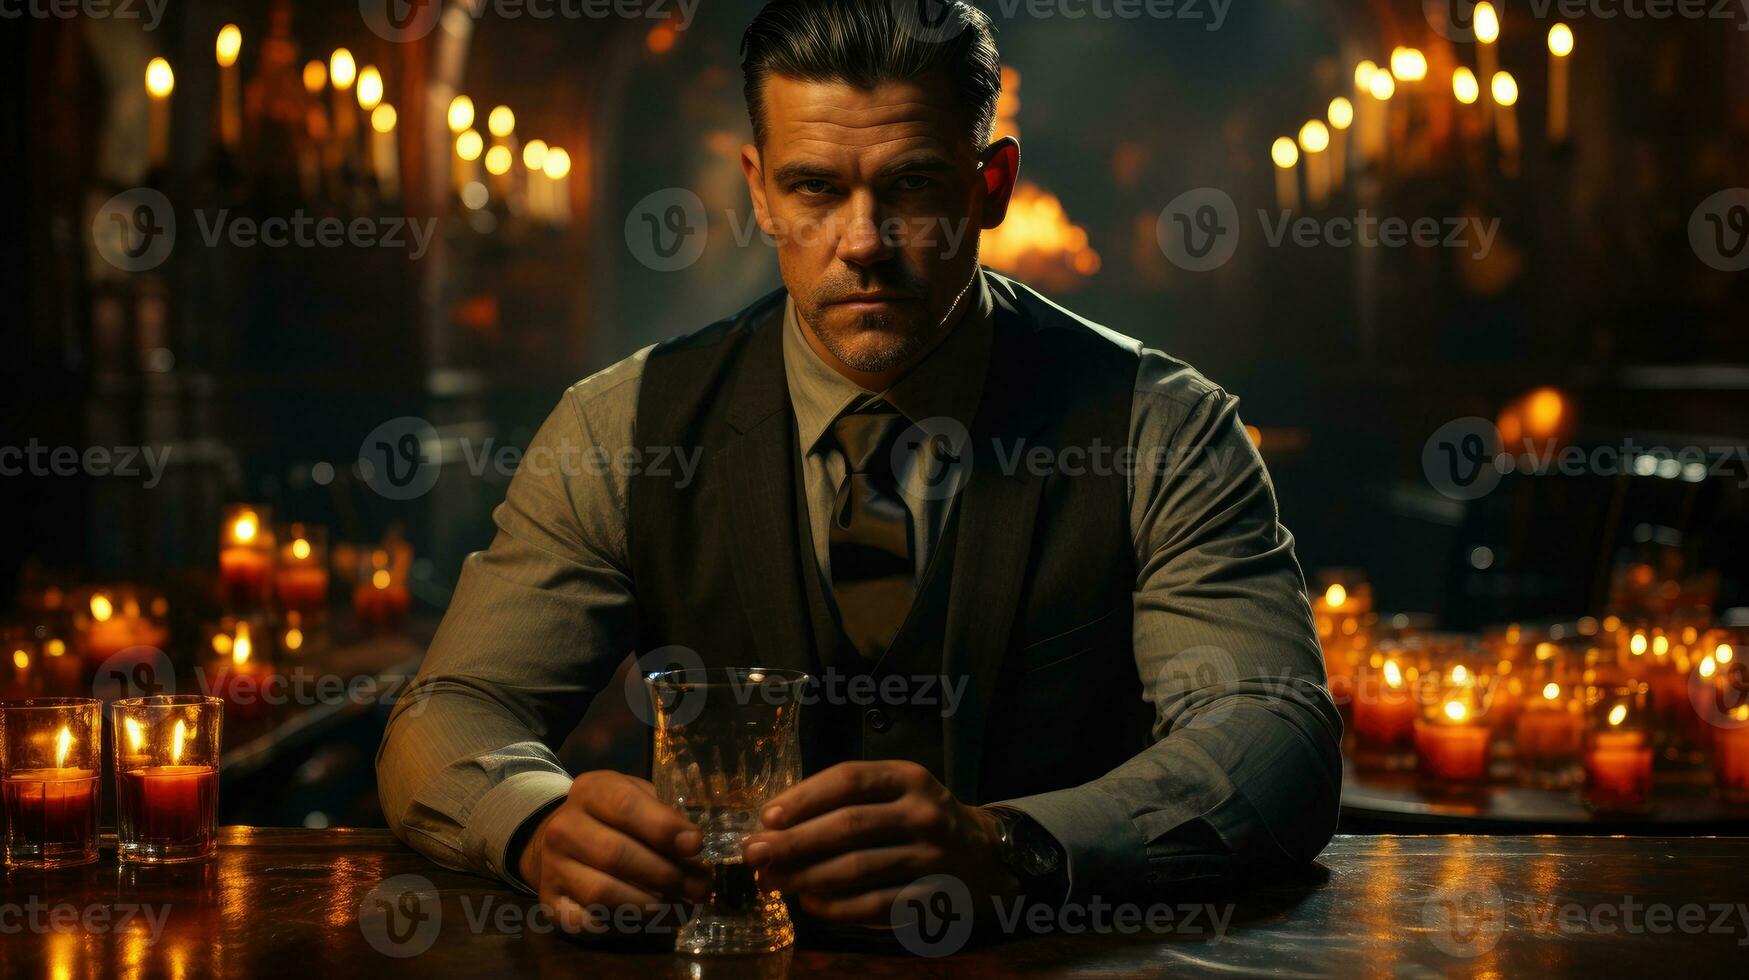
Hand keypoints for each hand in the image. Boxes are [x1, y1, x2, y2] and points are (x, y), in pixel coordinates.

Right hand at [517, 770, 708, 933]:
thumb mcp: (637, 798)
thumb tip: (691, 845)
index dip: (663, 827)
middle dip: (666, 875)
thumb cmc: (612, 817)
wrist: (562, 840)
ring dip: (650, 906)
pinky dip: (623, 926)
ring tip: (683, 909)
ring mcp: (553, 868)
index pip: (625, 806)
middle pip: (616, 854)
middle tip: (698, 888)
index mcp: (590, 792)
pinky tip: (650, 921)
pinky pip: (587, 923)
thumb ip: (662, 815)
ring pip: (603, 894)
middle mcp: (563, 829)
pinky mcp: (551, 904)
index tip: (695, 845)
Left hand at [741, 760, 1017, 923]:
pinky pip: (874, 905)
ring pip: (856, 868)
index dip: (803, 797)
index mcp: (908, 777)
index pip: (848, 779)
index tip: (766, 817)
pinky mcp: (932, 896)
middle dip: (792, 841)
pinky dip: (836, 907)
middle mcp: (922, 812)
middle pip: (847, 825)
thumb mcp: (894, 792)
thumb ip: (843, 801)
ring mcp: (930, 856)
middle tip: (753, 854)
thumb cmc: (919, 818)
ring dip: (805, 877)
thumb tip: (774, 825)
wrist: (983, 855)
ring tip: (771, 882)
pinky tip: (809, 904)